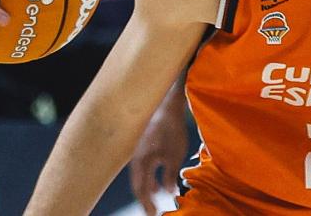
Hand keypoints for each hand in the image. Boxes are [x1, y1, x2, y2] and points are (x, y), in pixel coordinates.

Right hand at [129, 87, 188, 214]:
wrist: (166, 107)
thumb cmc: (172, 130)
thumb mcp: (174, 155)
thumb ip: (169, 175)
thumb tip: (169, 193)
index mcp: (142, 162)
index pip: (142, 189)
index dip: (147, 204)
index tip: (154, 215)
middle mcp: (136, 160)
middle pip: (138, 186)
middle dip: (145, 200)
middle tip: (152, 213)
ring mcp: (137, 153)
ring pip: (139, 178)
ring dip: (146, 191)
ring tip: (153, 203)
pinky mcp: (142, 149)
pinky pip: (142, 170)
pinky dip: (148, 180)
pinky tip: (156, 186)